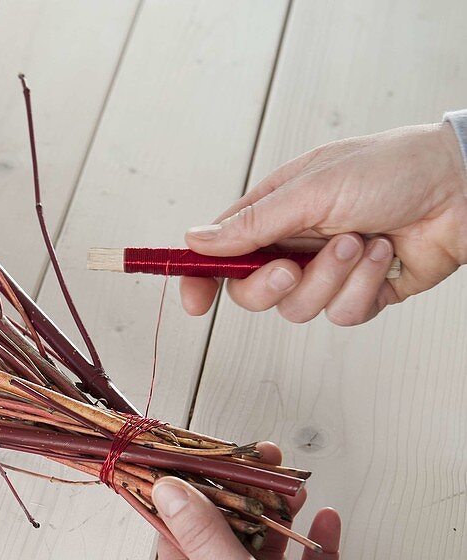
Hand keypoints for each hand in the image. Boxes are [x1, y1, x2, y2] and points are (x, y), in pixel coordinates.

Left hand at [152, 443, 372, 559]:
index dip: (182, 494)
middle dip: (239, 492)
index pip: (178, 533)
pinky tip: (324, 518)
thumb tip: (166, 490)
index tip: (192, 457)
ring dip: (277, 509)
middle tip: (255, 458)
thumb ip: (204, 535)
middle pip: (226, 532)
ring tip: (289, 481)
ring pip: (268, 543)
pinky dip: (318, 539)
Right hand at [180, 122, 466, 324]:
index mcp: (275, 212)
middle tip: (295, 267)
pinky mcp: (361, 293)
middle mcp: (295, 244)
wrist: (463, 188)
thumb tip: (197, 240)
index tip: (196, 301)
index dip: (201, 278)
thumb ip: (252, 222)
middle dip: (273, 285)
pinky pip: (341, 314)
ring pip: (299, 308)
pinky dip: (363, 287)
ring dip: (332, 277)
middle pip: (253, 291)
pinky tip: (385, 255)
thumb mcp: (313, 188)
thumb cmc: (394, 168)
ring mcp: (328, 271)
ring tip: (362, 242)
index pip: (220, 252)